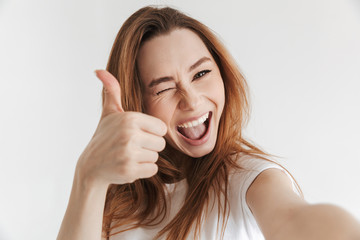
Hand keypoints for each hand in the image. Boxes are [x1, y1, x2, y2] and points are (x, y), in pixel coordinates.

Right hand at [76, 70, 166, 187]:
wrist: (91, 166)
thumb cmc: (104, 137)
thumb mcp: (109, 113)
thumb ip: (112, 92)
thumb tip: (99, 71)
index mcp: (130, 118)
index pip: (161, 128)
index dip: (151, 133)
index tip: (137, 134)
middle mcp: (129, 134)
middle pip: (160, 144)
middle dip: (149, 147)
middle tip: (131, 147)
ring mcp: (128, 153)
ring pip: (156, 157)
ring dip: (145, 159)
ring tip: (128, 156)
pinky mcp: (129, 170)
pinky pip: (152, 170)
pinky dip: (143, 170)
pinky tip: (129, 166)